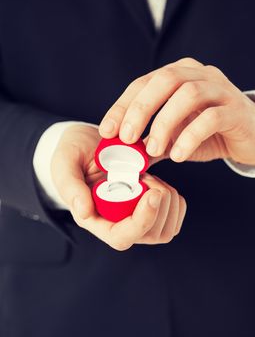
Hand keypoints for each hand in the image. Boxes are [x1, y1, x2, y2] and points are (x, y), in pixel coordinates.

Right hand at [51, 125, 185, 249]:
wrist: (88, 144)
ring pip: (166, 228)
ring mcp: (134, 218)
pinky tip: (158, 183)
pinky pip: (174, 216)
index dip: (142, 220)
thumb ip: (70, 186)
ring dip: (167, 199)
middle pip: (149, 235)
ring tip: (149, 178)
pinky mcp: (150, 210)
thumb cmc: (73, 153)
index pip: (122, 237)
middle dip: (158, 204)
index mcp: (94, 218)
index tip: (152, 193)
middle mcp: (115, 223)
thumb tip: (84, 211)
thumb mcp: (64, 163)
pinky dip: (175, 199)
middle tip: (145, 177)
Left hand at [99, 57, 254, 164]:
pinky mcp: (236, 110)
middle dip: (141, 109)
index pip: (144, 83)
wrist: (248, 137)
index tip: (107, 130)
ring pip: (188, 94)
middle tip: (127, 138)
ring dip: (165, 123)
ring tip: (154, 150)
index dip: (122, 105)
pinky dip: (190, 137)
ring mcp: (220, 89)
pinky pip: (211, 118)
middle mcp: (199, 75)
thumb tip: (123, 158)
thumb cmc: (207, 134)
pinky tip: (179, 155)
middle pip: (165, 80)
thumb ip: (150, 144)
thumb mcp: (173, 137)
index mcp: (179, 76)